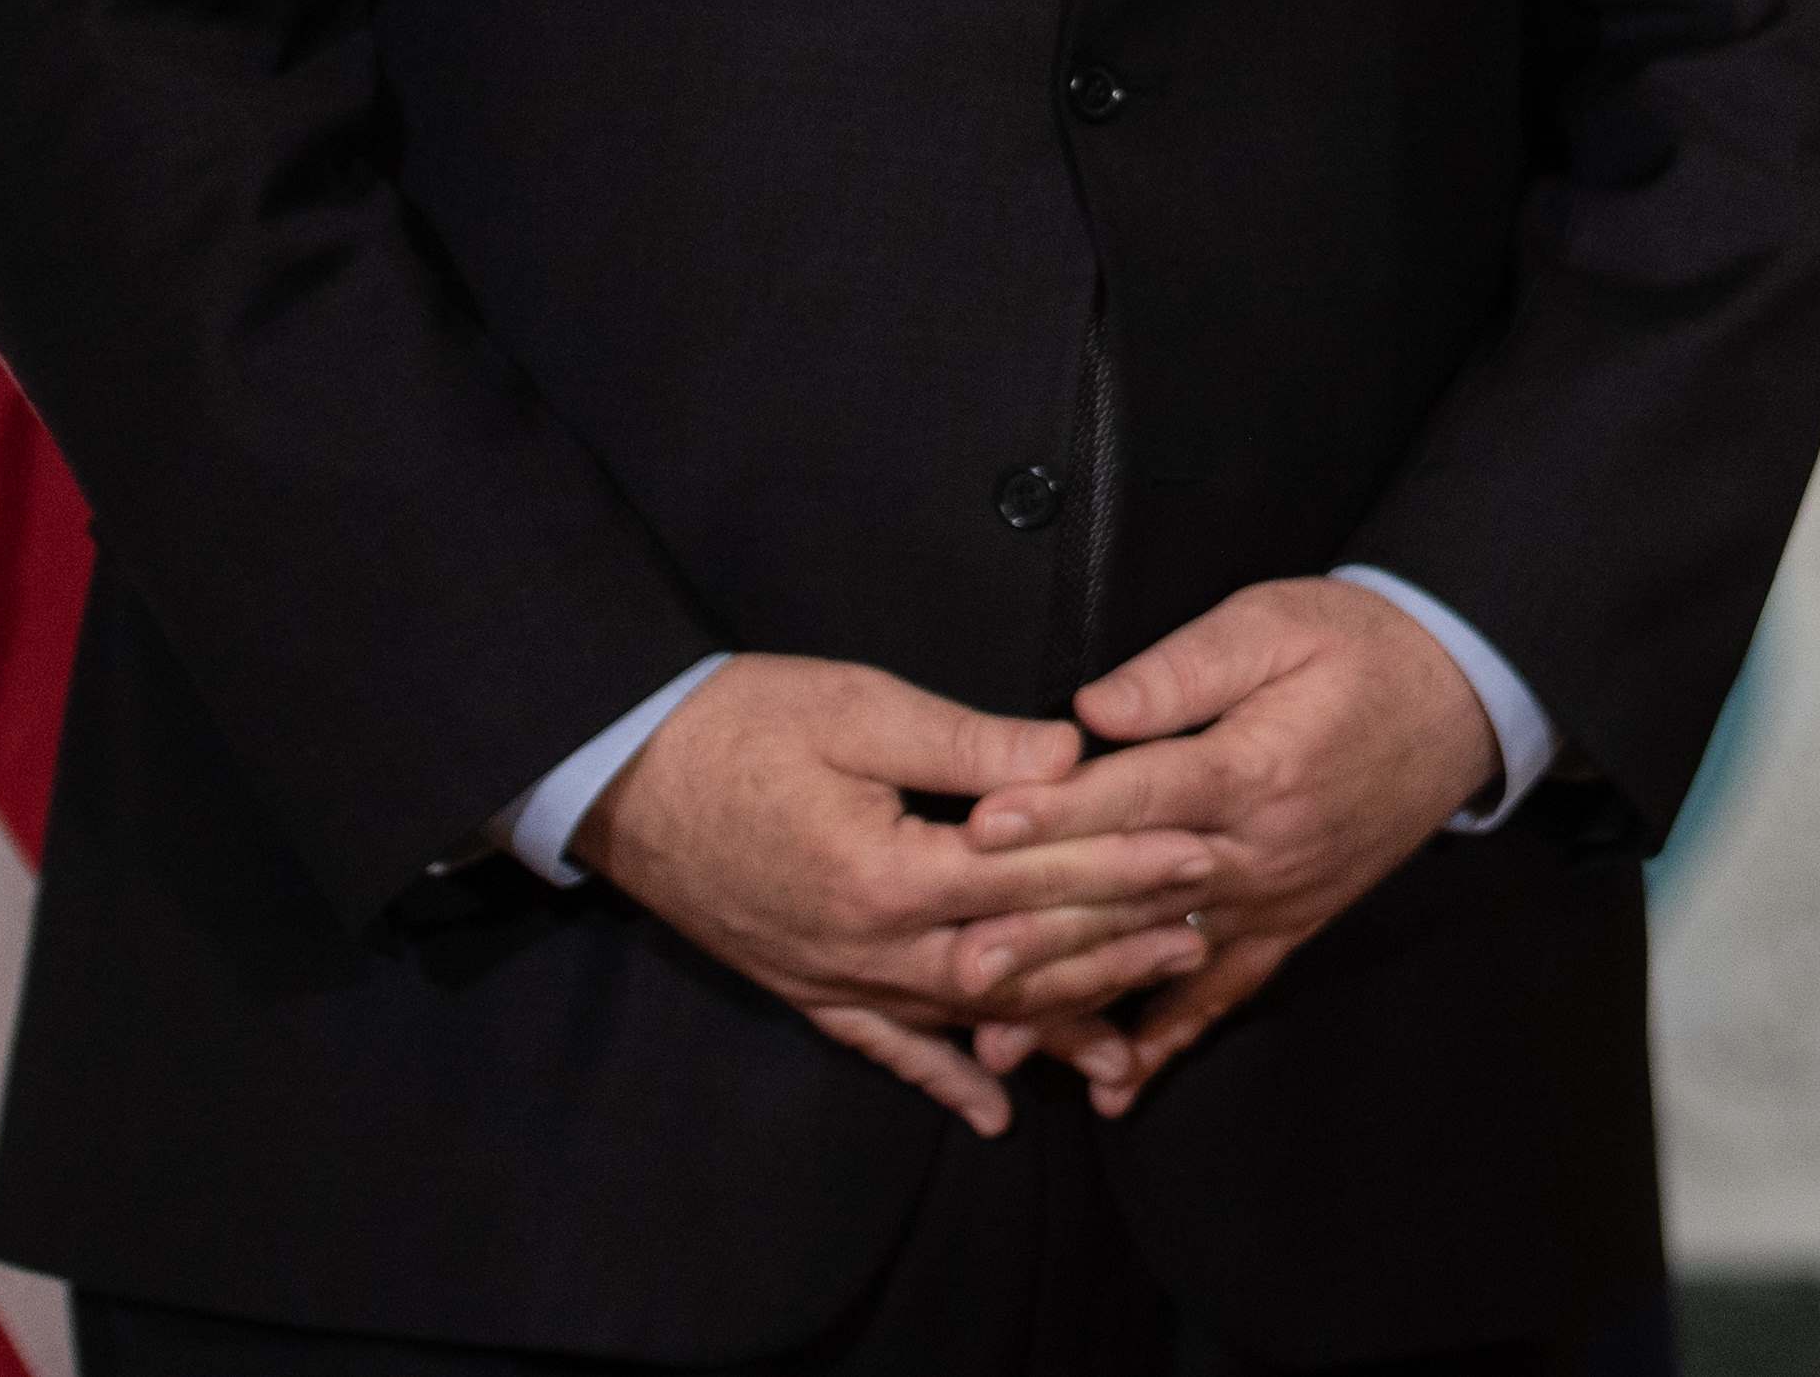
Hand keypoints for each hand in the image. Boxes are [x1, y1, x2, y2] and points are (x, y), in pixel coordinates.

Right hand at [574, 656, 1220, 1137]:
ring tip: (1134, 1038)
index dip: (1127, 863)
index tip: (1202, 852)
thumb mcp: (861, 708)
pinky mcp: (802, 986)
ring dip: (1050, 1025)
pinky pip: (886, 1047)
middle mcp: (865, 946)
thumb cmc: (740, 722)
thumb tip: (1073, 757)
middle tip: (1200, 937)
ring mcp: (831, 977)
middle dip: (1115, 948)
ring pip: (966, 1015)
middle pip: (1016, 957)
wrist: (617, 769)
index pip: (1036, 876)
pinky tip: (997, 1110)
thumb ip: (970, 743)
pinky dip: (944, 1080)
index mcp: (887, 872)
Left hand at [959, 577, 1499, 1114]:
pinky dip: (1172, 1041)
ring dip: (1079, 1000)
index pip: (1139, 796)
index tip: (979, 830)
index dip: (1057, 812)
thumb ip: (1185, 667)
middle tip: (958, 965)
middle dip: (1041, 931)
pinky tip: (1116, 1088)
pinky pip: (1226, 993)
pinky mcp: (1292, 922)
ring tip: (999, 1037)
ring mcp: (1276, 897)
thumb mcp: (1275, 625)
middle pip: (1134, 893)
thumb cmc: (1357, 648)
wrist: (1461, 695)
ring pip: (1162, 956)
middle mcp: (1260, 848)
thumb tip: (1094, 708)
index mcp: (1253, 766)